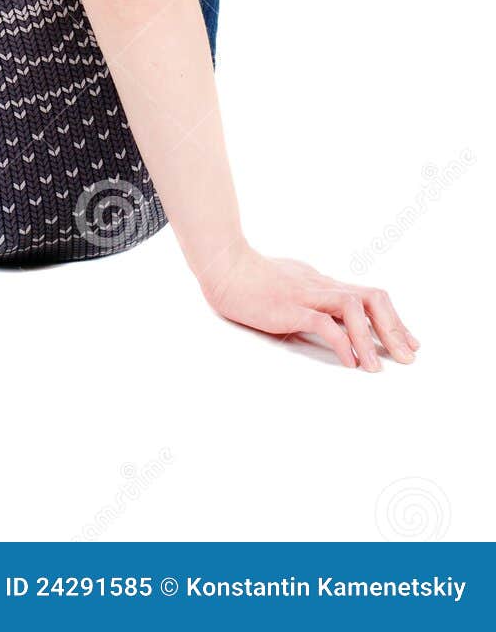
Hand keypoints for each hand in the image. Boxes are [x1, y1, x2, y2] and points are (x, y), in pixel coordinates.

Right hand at [199, 244, 418, 369]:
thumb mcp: (290, 286)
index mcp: (323, 284)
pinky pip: (323, 322)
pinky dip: (342, 342)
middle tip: (409, 357)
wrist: (223, 266)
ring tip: (378, 368)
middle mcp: (321, 286)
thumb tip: (326, 318)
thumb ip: (310, 299)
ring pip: (353, 307)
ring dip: (371, 338)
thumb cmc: (251, 278)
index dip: (394, 320)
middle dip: (395, 328)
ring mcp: (306, 295)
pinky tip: (349, 362)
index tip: (410, 343)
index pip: (368, 297)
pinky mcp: (288, 307)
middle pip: (372, 297)